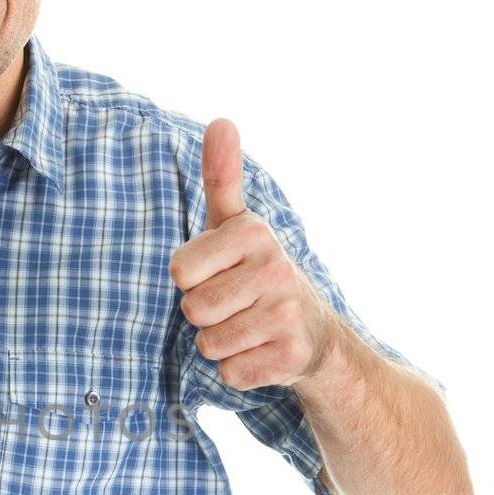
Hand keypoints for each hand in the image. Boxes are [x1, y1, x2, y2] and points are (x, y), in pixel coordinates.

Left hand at [168, 118, 336, 389]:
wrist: (314, 331)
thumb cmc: (256, 271)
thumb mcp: (236, 224)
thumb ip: (221, 177)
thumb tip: (221, 121)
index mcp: (253, 233)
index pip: (179, 270)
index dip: (192, 279)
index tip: (220, 274)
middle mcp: (275, 270)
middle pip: (193, 310)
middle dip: (205, 315)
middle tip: (235, 305)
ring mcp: (286, 315)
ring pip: (209, 345)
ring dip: (221, 344)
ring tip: (248, 327)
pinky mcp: (291, 357)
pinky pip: (231, 373)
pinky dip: (239, 370)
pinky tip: (262, 351)